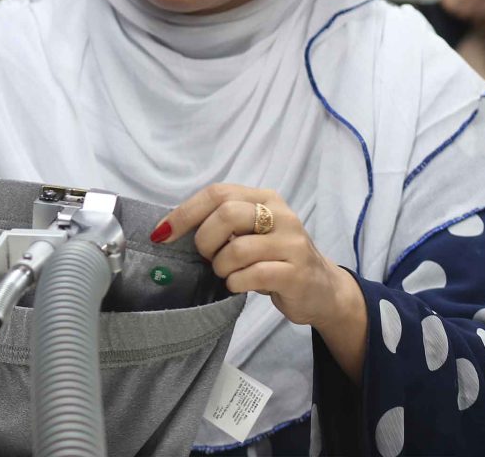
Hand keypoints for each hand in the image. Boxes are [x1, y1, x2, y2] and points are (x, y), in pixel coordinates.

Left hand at [155, 183, 365, 380]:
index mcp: (265, 198)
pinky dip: (236, 283)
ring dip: (221, 267)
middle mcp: (281, 215)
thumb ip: (224, 222)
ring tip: (227, 273)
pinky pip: (252, 275)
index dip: (185, 212)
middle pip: (226, 214)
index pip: (218, 193)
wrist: (322, 290)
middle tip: (206, 257)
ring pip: (237, 249)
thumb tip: (172, 227)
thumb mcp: (253, 232)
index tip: (162, 232)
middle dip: (205, 240)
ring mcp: (292, 244)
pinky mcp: (296, 273)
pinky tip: (239, 285)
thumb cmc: (275, 259)